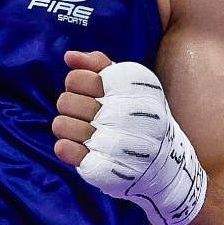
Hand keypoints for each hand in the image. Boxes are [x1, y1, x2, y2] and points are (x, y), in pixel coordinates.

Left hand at [52, 51, 207, 224]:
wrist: (163, 163)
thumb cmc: (138, 115)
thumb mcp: (128, 83)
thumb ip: (98, 64)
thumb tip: (69, 56)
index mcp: (129, 92)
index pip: (77, 78)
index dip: (78, 84)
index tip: (93, 93)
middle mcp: (124, 117)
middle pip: (64, 101)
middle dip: (72, 106)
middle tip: (89, 114)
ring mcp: (114, 145)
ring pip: (60, 125)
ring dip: (68, 128)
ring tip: (86, 132)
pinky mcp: (103, 168)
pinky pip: (64, 150)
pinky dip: (67, 149)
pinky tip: (82, 149)